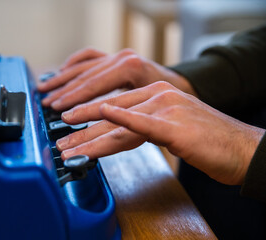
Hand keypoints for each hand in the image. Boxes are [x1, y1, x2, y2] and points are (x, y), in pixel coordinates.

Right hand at [38, 48, 194, 110]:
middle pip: (85, 77)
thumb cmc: (171, 103)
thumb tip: (99, 133)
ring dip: (62, 78)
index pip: (93, 87)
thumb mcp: (151, 113)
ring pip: (83, 66)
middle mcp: (122, 59)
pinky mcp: (115, 57)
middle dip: (64, 92)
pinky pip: (89, 56)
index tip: (59, 112)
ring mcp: (118, 56)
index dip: (74, 101)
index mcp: (130, 69)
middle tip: (46, 105)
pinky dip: (73, 63)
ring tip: (44, 89)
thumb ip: (124, 119)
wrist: (182, 87)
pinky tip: (61, 71)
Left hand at [57, 82, 264, 184]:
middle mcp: (159, 96)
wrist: (242, 147)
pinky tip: (103, 115)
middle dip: (83, 128)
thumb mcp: (171, 126)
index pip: (115, 104)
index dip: (89, 116)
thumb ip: (147, 124)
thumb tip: (121, 132)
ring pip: (120, 121)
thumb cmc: (208, 139)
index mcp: (157, 94)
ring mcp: (167, 108)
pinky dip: (122, 118)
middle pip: (111, 112)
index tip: (70, 128)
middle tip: (61, 141)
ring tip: (69, 146)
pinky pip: (143, 122)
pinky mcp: (175, 126)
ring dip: (91, 135)